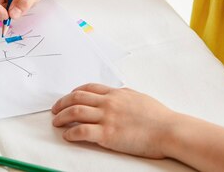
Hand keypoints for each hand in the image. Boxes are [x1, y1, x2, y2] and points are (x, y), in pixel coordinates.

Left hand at [51, 83, 177, 158]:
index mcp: (116, 93)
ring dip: (62, 117)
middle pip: (77, 97)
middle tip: (55, 110)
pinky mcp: (107, 135)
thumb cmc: (159, 117)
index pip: (89, 88)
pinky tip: (67, 135)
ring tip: (56, 122)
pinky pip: (81, 131)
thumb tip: (116, 96)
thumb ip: (124, 97)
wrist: (168, 129)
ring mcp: (107, 117)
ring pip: (75, 112)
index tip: (68, 97)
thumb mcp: (138, 98)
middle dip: (62, 103)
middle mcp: (109, 102)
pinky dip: (71, 133)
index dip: (74, 92)